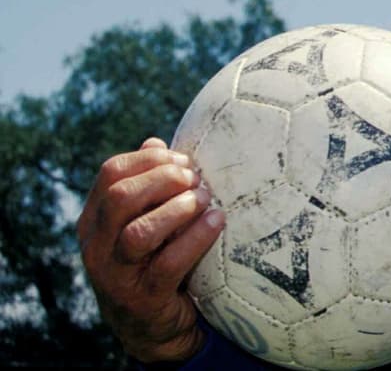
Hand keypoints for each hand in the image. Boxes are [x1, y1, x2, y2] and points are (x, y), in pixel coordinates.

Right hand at [77, 137, 224, 363]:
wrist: (154, 327)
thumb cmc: (153, 259)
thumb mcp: (144, 220)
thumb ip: (147, 184)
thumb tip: (155, 142)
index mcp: (95, 219)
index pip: (111, 172)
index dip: (150, 158)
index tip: (183, 159)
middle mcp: (97, 245)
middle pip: (121, 197)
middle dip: (163, 179)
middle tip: (195, 179)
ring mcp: (116, 275)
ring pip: (139, 233)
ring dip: (178, 209)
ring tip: (205, 199)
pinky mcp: (142, 298)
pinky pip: (168, 264)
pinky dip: (196, 238)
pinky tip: (216, 221)